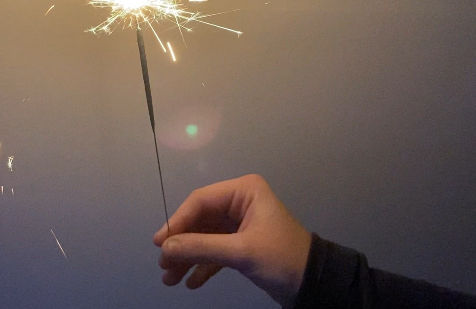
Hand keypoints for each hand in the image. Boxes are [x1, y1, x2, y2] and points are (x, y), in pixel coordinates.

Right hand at [153, 174, 311, 305]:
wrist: (315, 283)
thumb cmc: (282, 258)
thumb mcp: (242, 252)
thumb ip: (202, 247)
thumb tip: (165, 247)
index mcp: (244, 191)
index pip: (201, 201)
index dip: (177, 222)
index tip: (160, 244)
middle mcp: (239, 202)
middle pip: (199, 220)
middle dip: (181, 244)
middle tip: (164, 265)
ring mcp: (240, 223)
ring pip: (204, 238)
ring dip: (188, 258)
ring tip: (171, 279)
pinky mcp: (242, 244)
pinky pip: (215, 251)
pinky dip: (203, 266)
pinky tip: (192, 283)